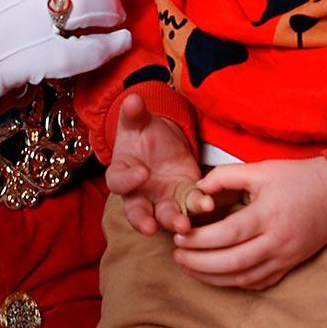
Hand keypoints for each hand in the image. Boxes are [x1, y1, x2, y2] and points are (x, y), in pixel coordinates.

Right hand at [105, 93, 212, 235]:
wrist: (164, 140)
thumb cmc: (143, 133)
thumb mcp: (137, 121)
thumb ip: (133, 114)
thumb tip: (132, 99)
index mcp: (122, 173)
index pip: (119, 181)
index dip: (128, 180)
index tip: (142, 172)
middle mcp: (140, 193)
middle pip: (137, 212)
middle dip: (143, 221)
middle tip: (151, 228)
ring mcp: (163, 198)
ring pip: (165, 216)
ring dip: (174, 222)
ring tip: (185, 226)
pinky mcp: (184, 197)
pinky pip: (189, 205)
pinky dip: (197, 206)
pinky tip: (207, 204)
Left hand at [171, 156, 326, 289]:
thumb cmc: (296, 177)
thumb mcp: (260, 169)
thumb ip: (225, 176)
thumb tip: (197, 189)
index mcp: (268, 215)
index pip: (228, 234)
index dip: (200, 239)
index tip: (179, 236)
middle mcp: (277, 242)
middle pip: (232, 263)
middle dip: (199, 263)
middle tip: (177, 256)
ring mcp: (285, 258)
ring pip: (243, 279)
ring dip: (212, 278)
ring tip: (189, 268)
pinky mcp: (290, 266)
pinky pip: (259, 283)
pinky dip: (235, 282)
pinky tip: (217, 275)